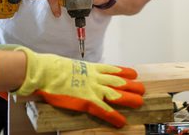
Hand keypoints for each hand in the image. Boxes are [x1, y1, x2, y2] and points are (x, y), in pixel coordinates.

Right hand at [15, 47, 144, 127]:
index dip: (123, 71)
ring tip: (140, 101)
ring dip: (129, 98)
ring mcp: (92, 88)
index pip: (111, 69)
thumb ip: (75, 70)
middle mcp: (94, 77)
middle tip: (142, 88)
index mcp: (90, 68)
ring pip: (115, 94)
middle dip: (131, 85)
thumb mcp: (68, 66)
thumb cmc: (52, 68)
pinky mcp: (86, 101)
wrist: (46, 72)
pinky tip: (121, 121)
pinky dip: (113, 116)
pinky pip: (103, 110)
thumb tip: (73, 73)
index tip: (133, 73)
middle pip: (117, 81)